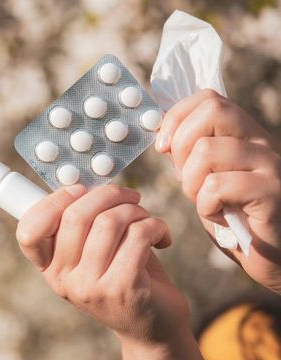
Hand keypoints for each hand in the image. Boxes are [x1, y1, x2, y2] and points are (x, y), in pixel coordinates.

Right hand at [16, 184, 201, 358]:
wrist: (153, 326)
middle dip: (109, 194)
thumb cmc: (123, 275)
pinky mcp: (123, 288)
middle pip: (75, 215)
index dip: (53, 201)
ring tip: (146, 218)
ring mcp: (90, 287)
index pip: (29, 231)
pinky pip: (138, 235)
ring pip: (109, 222)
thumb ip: (81, 224)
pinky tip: (161, 236)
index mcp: (49, 267)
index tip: (80, 191)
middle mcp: (63, 280)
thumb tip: (85, 181)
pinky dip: (156, 226)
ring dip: (135, 210)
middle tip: (130, 197)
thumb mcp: (92, 253)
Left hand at [156, 89, 280, 292]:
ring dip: (191, 182)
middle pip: (212, 111)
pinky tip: (219, 217)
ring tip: (205, 202)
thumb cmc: (236, 219)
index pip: (209, 98)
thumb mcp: (207, 180)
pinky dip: (206, 206)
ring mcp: (271, 166)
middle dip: (181, 145)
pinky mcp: (272, 195)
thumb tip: (162, 135)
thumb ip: (190, 156)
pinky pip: (218, 186)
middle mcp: (263, 142)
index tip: (163, 147)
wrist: (276, 258)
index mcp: (245, 134)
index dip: (176, 117)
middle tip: (186, 178)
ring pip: (207, 150)